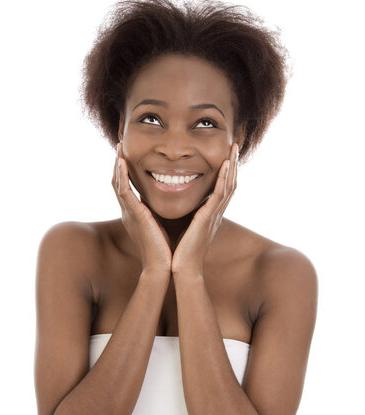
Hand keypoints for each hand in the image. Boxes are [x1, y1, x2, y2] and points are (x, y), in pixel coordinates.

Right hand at [112, 142, 171, 276]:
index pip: (126, 186)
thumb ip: (159, 213)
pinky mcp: (135, 215)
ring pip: (118, 183)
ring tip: (119, 147)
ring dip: (118, 164)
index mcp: (135, 213)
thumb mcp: (160, 225)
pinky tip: (123, 162)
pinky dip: (122, 176)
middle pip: (117, 181)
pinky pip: (124, 191)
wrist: (163, 267)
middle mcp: (129, 211)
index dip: (125, 171)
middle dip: (118, 163)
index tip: (127, 155)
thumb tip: (168, 203)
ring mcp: (129, 213)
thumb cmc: (165, 249)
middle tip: (119, 145)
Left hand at [171, 143, 238, 275]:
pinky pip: (220, 195)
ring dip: (232, 166)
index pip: (222, 188)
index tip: (226, 154)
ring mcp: (214, 216)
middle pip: (230, 183)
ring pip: (229, 186)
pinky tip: (226, 165)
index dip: (226, 171)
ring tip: (233, 149)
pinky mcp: (208, 218)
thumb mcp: (185, 227)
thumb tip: (180, 205)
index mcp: (210, 214)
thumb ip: (188, 215)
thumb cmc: (181, 251)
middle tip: (234, 145)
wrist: (182, 268)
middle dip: (233, 164)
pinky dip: (224, 179)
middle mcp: (216, 213)